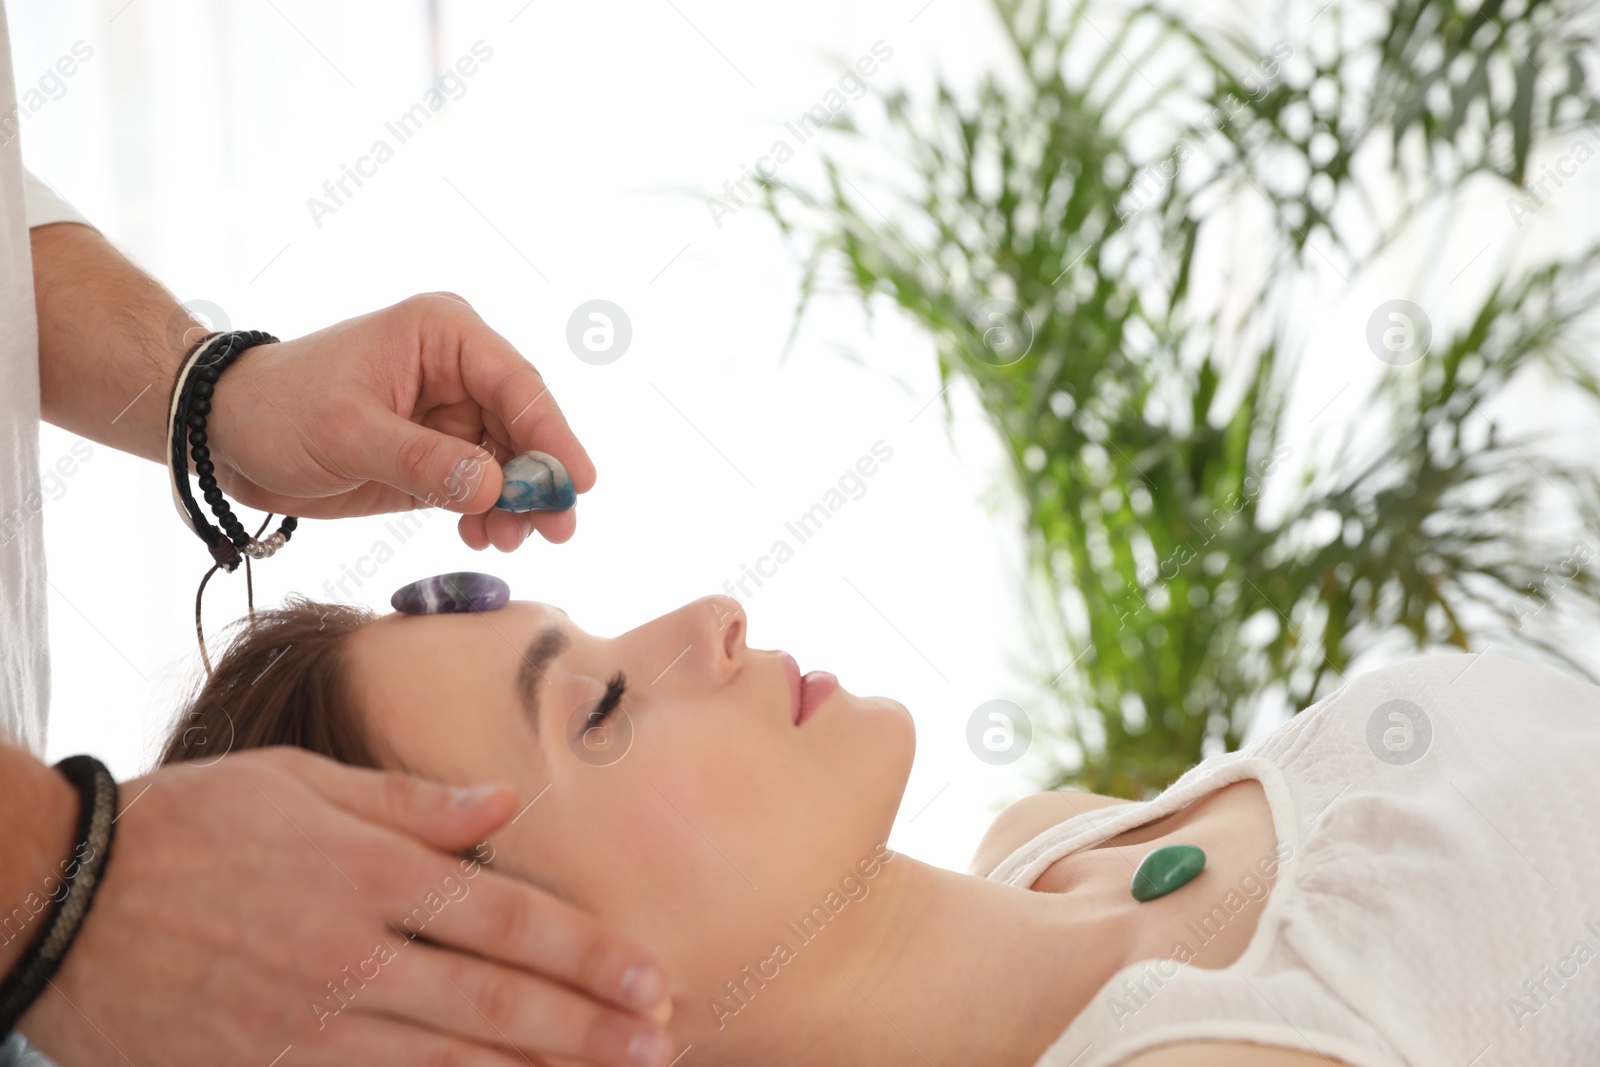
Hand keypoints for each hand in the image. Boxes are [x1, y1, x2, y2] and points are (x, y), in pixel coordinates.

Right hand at [20, 749, 673, 1066]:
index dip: (584, 952)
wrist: (63, 900)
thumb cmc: (190, 824)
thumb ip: (410, 800)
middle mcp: (353, 953)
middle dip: (586, 1027)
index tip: (648, 975)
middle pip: (494, 1001)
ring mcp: (312, 1023)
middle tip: (659, 1044)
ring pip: (448, 1063)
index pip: (505, 917)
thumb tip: (504, 803)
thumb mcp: (300, 782)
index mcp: (368, 872)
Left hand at [206, 293, 595, 551]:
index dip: (552, 434)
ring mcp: (451, 414)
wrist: (225, 434)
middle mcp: (458, 369)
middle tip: (556, 529)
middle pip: (524, 426)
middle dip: (538, 480)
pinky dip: (487, 514)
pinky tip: (481, 537)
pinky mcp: (437, 455)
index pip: (516, 383)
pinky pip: (480, 486)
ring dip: (515, 505)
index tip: (577, 483)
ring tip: (508, 542)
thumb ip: (423, 462)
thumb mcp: (348, 433)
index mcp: (443, 335)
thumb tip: (493, 488)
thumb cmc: (278, 409)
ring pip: (508, 462)